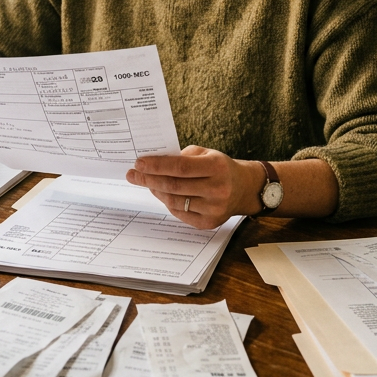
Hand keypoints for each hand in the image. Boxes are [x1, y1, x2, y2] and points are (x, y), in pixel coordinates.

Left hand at [126, 146, 261, 228]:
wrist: (244, 188)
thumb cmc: (219, 167)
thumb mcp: (206, 153)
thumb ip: (181, 156)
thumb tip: (152, 163)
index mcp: (217, 167)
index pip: (180, 167)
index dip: (157, 165)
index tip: (138, 163)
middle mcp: (218, 189)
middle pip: (174, 186)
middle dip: (149, 179)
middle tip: (133, 175)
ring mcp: (214, 209)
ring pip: (174, 201)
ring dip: (156, 191)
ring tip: (146, 182)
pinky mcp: (209, 223)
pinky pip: (179, 213)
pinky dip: (167, 202)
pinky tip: (161, 193)